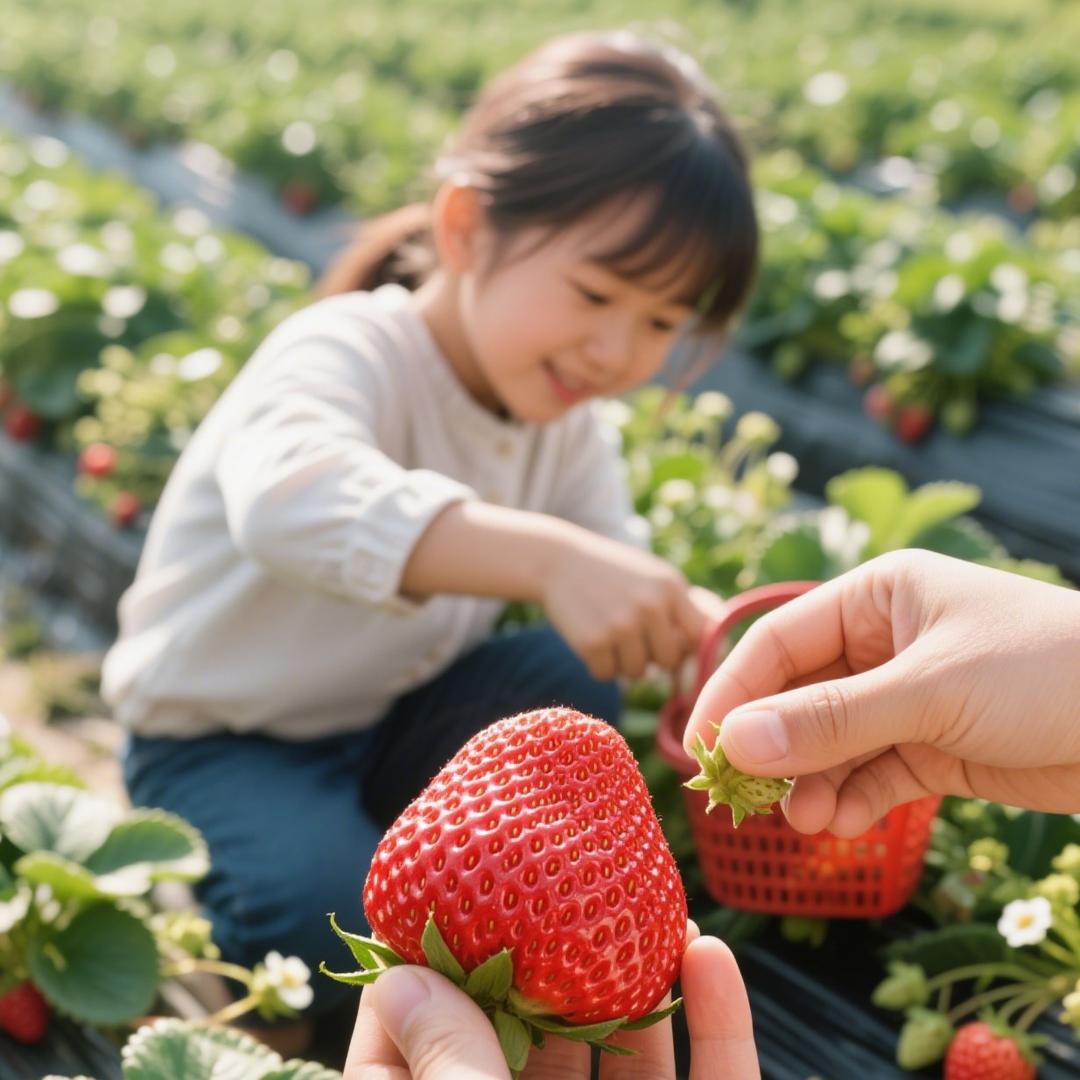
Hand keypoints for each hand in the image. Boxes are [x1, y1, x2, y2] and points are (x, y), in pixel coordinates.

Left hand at [344, 927, 759, 1078]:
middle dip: (543, 956)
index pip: (407, 1055)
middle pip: (526, 1040)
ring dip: (636, 978)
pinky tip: (713, 957)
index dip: (417, 973)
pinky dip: (719, 1028)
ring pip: (625, 1062)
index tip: (437, 890)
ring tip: (641, 893)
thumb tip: (405, 975)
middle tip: (554, 869)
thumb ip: (446, 1068)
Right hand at [541, 527, 704, 680]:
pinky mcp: (592, 642)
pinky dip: (598, 664)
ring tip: (608, 632)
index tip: (668, 642)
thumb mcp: (655, 577)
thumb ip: (684, 608)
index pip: (697, 637)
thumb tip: (714, 652)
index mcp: (671, 587)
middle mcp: (650, 606)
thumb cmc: (614, 573)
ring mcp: (621, 625)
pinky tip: (590, 637)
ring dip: (622, 661)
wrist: (558, 561)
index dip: (685, 646)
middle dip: (651, 656)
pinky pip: (606, 675)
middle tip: (630, 634)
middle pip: (668, 661)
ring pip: (637, 673)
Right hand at [684, 550, 1079, 836]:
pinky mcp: (934, 748)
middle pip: (800, 695)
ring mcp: (907, 699)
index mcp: (876, 596)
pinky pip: (871, 774)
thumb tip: (736, 743)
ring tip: (803, 820)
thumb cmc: (1046, 670)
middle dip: (773, 746)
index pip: (781, 641)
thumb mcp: (930, 690)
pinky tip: (840, 822)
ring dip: (811, 781)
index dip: (735, 691)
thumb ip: (832, 720)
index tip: (702, 745)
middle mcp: (883, 644)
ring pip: (832, 743)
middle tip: (742, 797)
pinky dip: (851, 799)